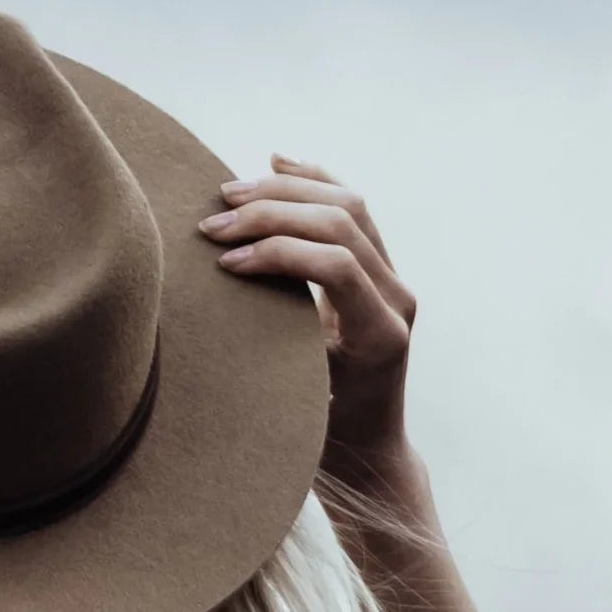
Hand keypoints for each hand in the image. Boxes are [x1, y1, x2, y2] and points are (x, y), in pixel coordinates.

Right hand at [199, 156, 418, 500]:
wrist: (369, 451)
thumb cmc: (324, 438)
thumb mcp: (298, 403)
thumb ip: (275, 350)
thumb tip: (216, 298)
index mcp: (380, 333)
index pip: (335, 263)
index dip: (276, 251)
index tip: (225, 263)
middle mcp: (397, 299)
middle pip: (342, 220)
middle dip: (272, 211)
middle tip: (214, 224)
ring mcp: (393, 280)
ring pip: (349, 203)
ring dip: (287, 189)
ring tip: (231, 193)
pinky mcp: (380, 269)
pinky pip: (353, 208)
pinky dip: (313, 179)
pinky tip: (277, 160)